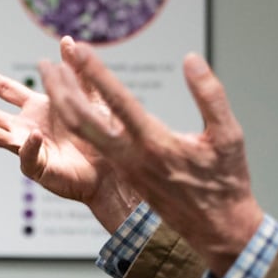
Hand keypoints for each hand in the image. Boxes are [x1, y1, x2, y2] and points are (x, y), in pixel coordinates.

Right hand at [0, 46, 140, 231]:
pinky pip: (30, 158)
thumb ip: (76, 71)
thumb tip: (66, 40)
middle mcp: (27, 127)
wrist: (115, 170)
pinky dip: (28, 147)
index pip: (4, 90)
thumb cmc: (103, 136)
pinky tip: (30, 136)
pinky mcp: (41, 169)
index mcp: (36, 108)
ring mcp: (30, 149)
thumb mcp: (91, 97)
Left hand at [40, 37, 262, 273]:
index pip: (118, 102)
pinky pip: (94, 141)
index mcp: (156, 144)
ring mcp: (125, 167)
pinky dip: (78, 117)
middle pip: (83, 121)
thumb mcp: (229, 136)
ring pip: (83, 133)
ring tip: (54, 74)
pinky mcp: (124, 172)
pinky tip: (73, 99)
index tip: (79, 49)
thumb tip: (191, 59)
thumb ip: (210, 95)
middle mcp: (132, 157)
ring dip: (65, 103)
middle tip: (48, 62)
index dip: (96, 73)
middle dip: (63, 89)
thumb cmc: (226, 182)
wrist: (217, 229)